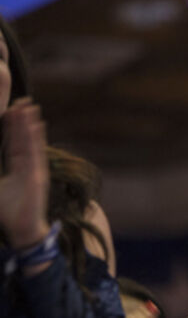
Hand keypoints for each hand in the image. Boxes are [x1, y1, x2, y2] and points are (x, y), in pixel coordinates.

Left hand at [0, 98, 49, 248]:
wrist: (21, 229)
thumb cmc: (8, 212)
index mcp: (18, 168)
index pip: (13, 143)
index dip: (12, 127)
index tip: (11, 110)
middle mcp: (28, 166)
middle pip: (23, 139)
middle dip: (21, 121)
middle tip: (21, 101)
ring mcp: (34, 169)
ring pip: (31, 142)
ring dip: (29, 125)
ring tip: (29, 107)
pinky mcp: (38, 175)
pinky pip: (36, 153)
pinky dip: (37, 139)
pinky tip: (36, 125)